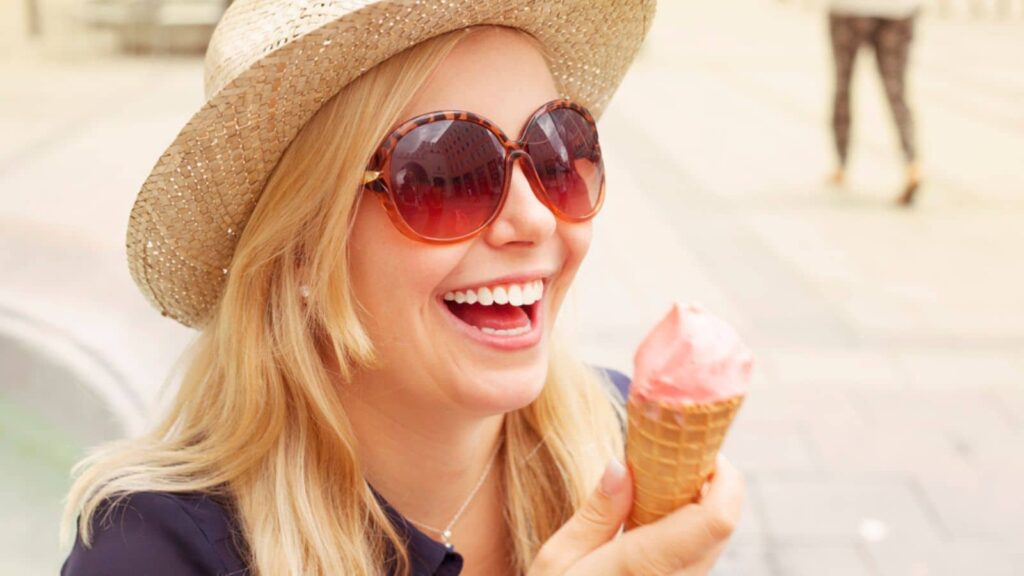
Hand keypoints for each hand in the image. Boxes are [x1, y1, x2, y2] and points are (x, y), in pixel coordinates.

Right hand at [527, 454, 743, 575]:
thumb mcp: (559, 560)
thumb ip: (597, 513)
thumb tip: (621, 465)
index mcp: (645, 567)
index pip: (715, 518)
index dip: (724, 478)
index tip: (699, 449)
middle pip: (723, 526)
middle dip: (711, 485)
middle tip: (675, 458)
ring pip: (715, 545)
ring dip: (699, 509)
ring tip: (658, 489)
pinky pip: (698, 562)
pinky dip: (687, 533)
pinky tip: (651, 524)